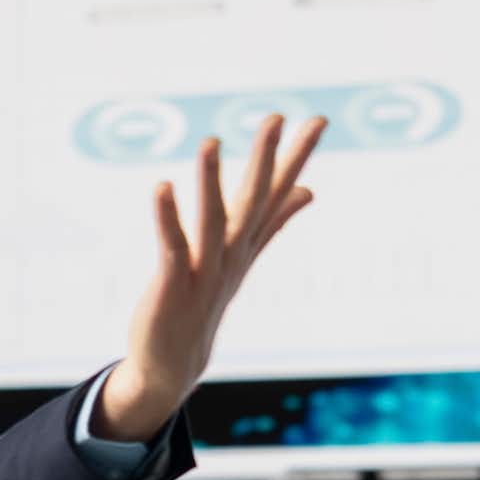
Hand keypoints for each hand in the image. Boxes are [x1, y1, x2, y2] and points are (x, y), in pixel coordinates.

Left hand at [99, 113, 324, 441]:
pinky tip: (161, 187)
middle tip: (276, 116)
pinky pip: (172, 247)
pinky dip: (167, 218)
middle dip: (266, 159)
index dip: (297, 158)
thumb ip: (274, 222)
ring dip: (211, 181)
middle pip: (253, 202)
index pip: (277, 194)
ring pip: (212, 221)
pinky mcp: (172, 286)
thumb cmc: (204, 304)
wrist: (174, 364)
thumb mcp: (243, 259)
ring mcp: (204, 272)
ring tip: (210, 141)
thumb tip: (309, 191)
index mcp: (247, 245)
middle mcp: (232, 256)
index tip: (318, 120)